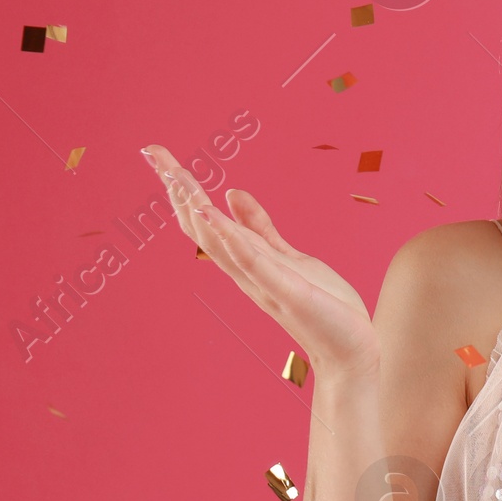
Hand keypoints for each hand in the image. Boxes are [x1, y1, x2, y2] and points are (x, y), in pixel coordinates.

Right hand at [141, 145, 380, 380]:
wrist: (349, 349)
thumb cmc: (320, 305)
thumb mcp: (288, 256)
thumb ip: (260, 227)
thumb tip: (233, 192)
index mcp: (245, 259)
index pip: (204, 217)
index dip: (181, 186)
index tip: (157, 153)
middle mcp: (246, 269)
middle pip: (202, 224)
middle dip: (178, 188)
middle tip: (152, 151)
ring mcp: (263, 280)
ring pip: (220, 239)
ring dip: (197, 207)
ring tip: (176, 176)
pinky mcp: (287, 289)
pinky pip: (253, 260)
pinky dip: (231, 238)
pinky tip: (214, 214)